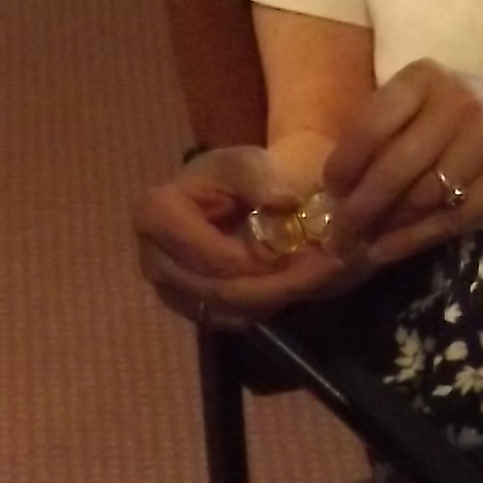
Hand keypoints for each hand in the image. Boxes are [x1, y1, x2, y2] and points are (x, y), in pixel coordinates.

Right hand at [134, 144, 372, 326]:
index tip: (311, 252)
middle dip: (280, 285)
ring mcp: (167, 290)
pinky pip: (232, 320)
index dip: (262, 261)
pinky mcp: (189, 308)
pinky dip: (267, 306)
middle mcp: (153, 261)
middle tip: (329, 270)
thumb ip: (259, 178)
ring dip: (279, 298)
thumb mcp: (247, 162)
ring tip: (318, 275)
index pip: (214, 258)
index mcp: (157, 216)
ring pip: (230, 312)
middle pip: (222, 292)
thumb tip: (280, 202)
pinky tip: (292, 284)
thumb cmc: (233, 175)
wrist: (225, 195)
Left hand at [319, 59, 482, 263]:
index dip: (345, 165)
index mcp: (425, 78)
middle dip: (359, 209)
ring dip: (386, 228)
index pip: (371, 124)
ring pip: (421, 196)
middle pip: (393, 168)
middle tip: (337, 236)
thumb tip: (335, 191)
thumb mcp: (430, 105)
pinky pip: (451, 216)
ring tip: (362, 244)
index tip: (331, 194)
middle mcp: (457, 101)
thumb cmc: (470, 118)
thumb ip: (389, 133)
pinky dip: (414, 239)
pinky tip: (390, 250)